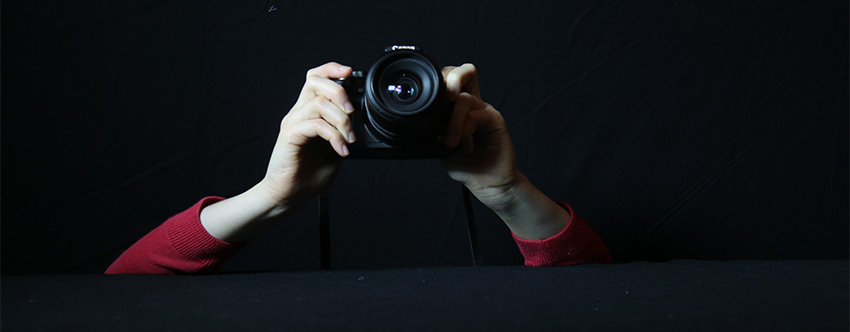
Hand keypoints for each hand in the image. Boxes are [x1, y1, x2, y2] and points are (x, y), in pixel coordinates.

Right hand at [260, 62, 356, 210]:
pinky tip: (341, 150)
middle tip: (352, 112)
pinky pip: (315, 125)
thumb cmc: (308, 176)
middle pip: (315, 82)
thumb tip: (360, 125)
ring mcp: (293, 123)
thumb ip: (343, 134)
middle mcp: (298, 113)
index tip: (351, 72)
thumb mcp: (335, 151)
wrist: (288, 196)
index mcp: (308, 113)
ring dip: (341, 120)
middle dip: (340, 91)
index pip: (315, 79)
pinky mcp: (290, 135)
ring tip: (350, 139)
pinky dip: (334, 136)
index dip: (331, 69)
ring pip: (318, 103)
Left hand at [440, 64, 518, 207]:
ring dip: (452, 122)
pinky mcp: (494, 119)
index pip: (449, 79)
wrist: (487, 184)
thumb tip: (417, 123)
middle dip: (450, 78)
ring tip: (450, 143)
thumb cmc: (465, 166)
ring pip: (463, 98)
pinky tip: (463, 145)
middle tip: (444, 99)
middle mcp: (472, 105)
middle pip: (464, 72)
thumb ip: (432, 132)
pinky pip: (474, 114)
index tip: (426, 98)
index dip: (439, 79)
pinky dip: (463, 129)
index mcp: (457, 109)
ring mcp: (483, 110)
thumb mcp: (440, 148)